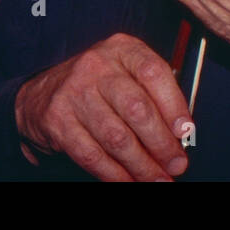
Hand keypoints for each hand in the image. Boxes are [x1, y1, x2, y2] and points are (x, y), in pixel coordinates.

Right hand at [14, 33, 191, 181]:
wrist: (43, 93)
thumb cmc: (98, 84)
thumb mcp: (126, 73)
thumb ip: (154, 95)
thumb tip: (181, 134)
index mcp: (122, 49)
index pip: (153, 72)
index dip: (174, 105)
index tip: (186, 132)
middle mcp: (97, 66)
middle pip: (136, 108)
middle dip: (161, 143)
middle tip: (177, 164)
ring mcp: (74, 93)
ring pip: (116, 137)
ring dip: (142, 165)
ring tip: (158, 179)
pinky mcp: (58, 121)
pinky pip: (92, 155)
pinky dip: (115, 174)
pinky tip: (129, 181)